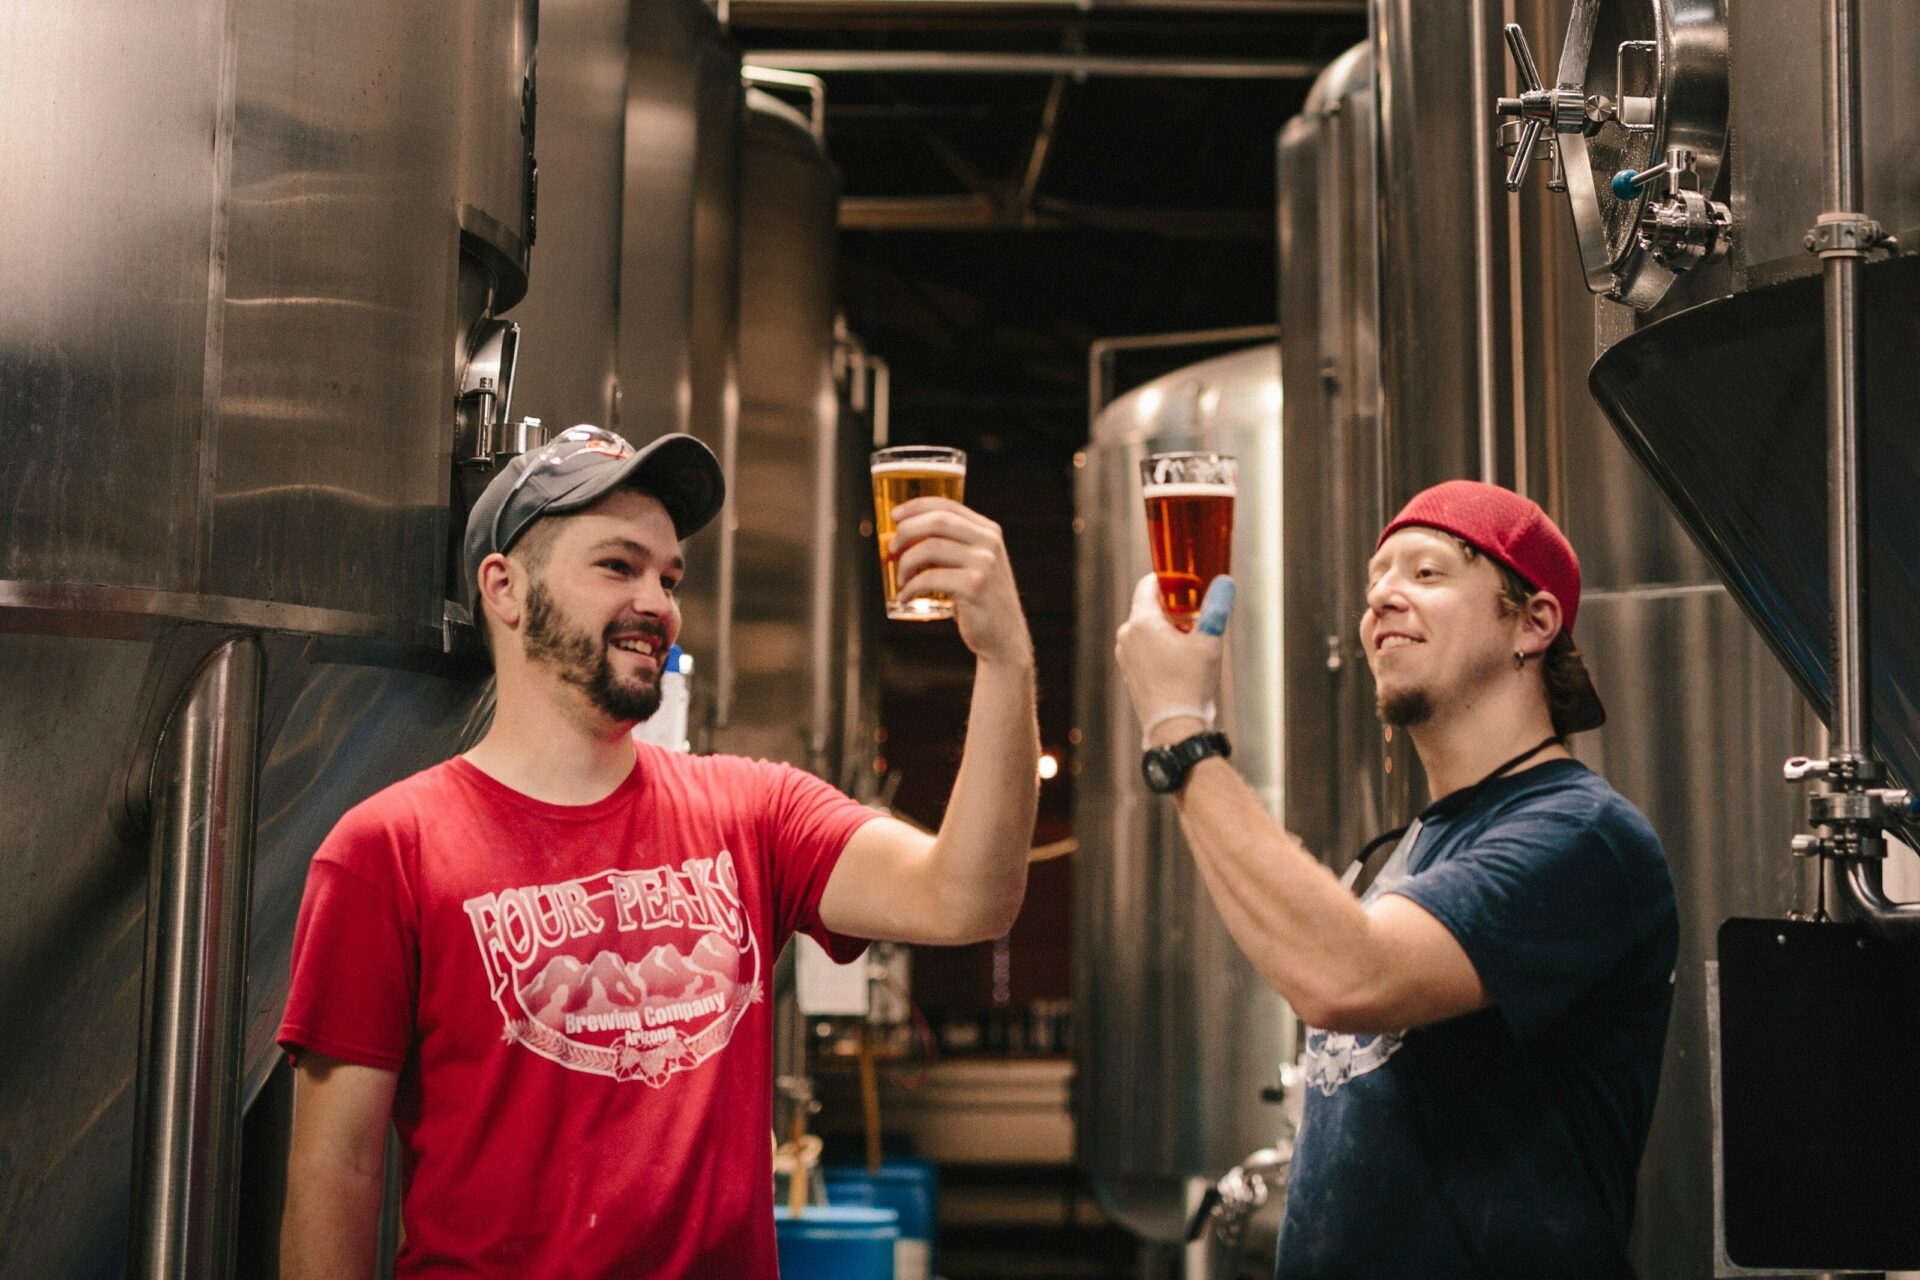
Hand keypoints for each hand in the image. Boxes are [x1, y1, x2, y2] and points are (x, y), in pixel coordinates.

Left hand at [891, 497, 1033, 666]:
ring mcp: (985, 564)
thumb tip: (901, 538)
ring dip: (906, 563)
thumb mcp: (972, 565)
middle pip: (938, 521)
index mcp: (988, 531)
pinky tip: (905, 597)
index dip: (916, 506)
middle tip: (892, 549)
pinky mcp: (975, 587)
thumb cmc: (979, 601)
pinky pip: (930, 578)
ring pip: (930, 548)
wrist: (1004, 637)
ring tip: (901, 580)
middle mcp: (989, 542)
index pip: (948, 506)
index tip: (894, 516)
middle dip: (906, 532)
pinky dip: (910, 587)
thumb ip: (949, 547)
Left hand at [1115, 574, 1235, 742]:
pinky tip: (1179, 663)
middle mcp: (1127, 635)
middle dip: (1174, 609)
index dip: (1171, 581)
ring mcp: (1125, 655)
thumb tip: (1225, 582)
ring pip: (1147, 629)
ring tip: (1190, 645)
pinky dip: (1159, 647)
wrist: (1174, 727)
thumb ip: (1217, 607)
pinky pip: (1143, 648)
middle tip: (1197, 620)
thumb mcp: (1209, 641)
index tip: (1189, 587)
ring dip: (1167, 630)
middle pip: (1149, 607)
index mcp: (1141, 622)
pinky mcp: (1129, 671)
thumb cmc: (1189, 685)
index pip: (1149, 584)